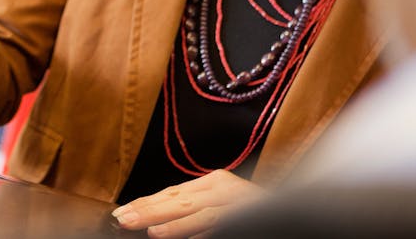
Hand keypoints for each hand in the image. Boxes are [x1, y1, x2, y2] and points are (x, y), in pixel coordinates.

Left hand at [111, 170, 263, 237]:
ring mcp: (239, 203)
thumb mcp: (216, 203)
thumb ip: (190, 207)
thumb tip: (151, 219)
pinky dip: (202, 233)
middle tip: (124, 220)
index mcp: (215, 182)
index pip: (172, 192)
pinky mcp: (251, 217)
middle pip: (180, 199)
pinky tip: (186, 238)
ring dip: (173, 223)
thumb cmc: (250, 213)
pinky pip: (223, 225)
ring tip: (150, 231)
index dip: (146, 203)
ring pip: (200, 213)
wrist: (293, 217)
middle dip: (150, 211)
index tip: (121, 212)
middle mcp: (226, 188)